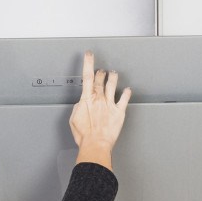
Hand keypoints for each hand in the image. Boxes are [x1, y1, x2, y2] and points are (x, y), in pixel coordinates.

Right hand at [70, 50, 130, 170]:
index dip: (88, 63)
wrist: (95, 144)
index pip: (87, 76)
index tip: (89, 55)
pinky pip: (124, 99)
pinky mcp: (119, 112)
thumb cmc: (84, 135)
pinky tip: (128, 90)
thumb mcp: (73, 118)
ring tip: (113, 74)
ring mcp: (110, 104)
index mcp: (87, 99)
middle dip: (100, 73)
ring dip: (113, 78)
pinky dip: (126, 93)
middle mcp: (99, 99)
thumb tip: (81, 104)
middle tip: (101, 70)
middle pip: (100, 80)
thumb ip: (78, 108)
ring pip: (112, 85)